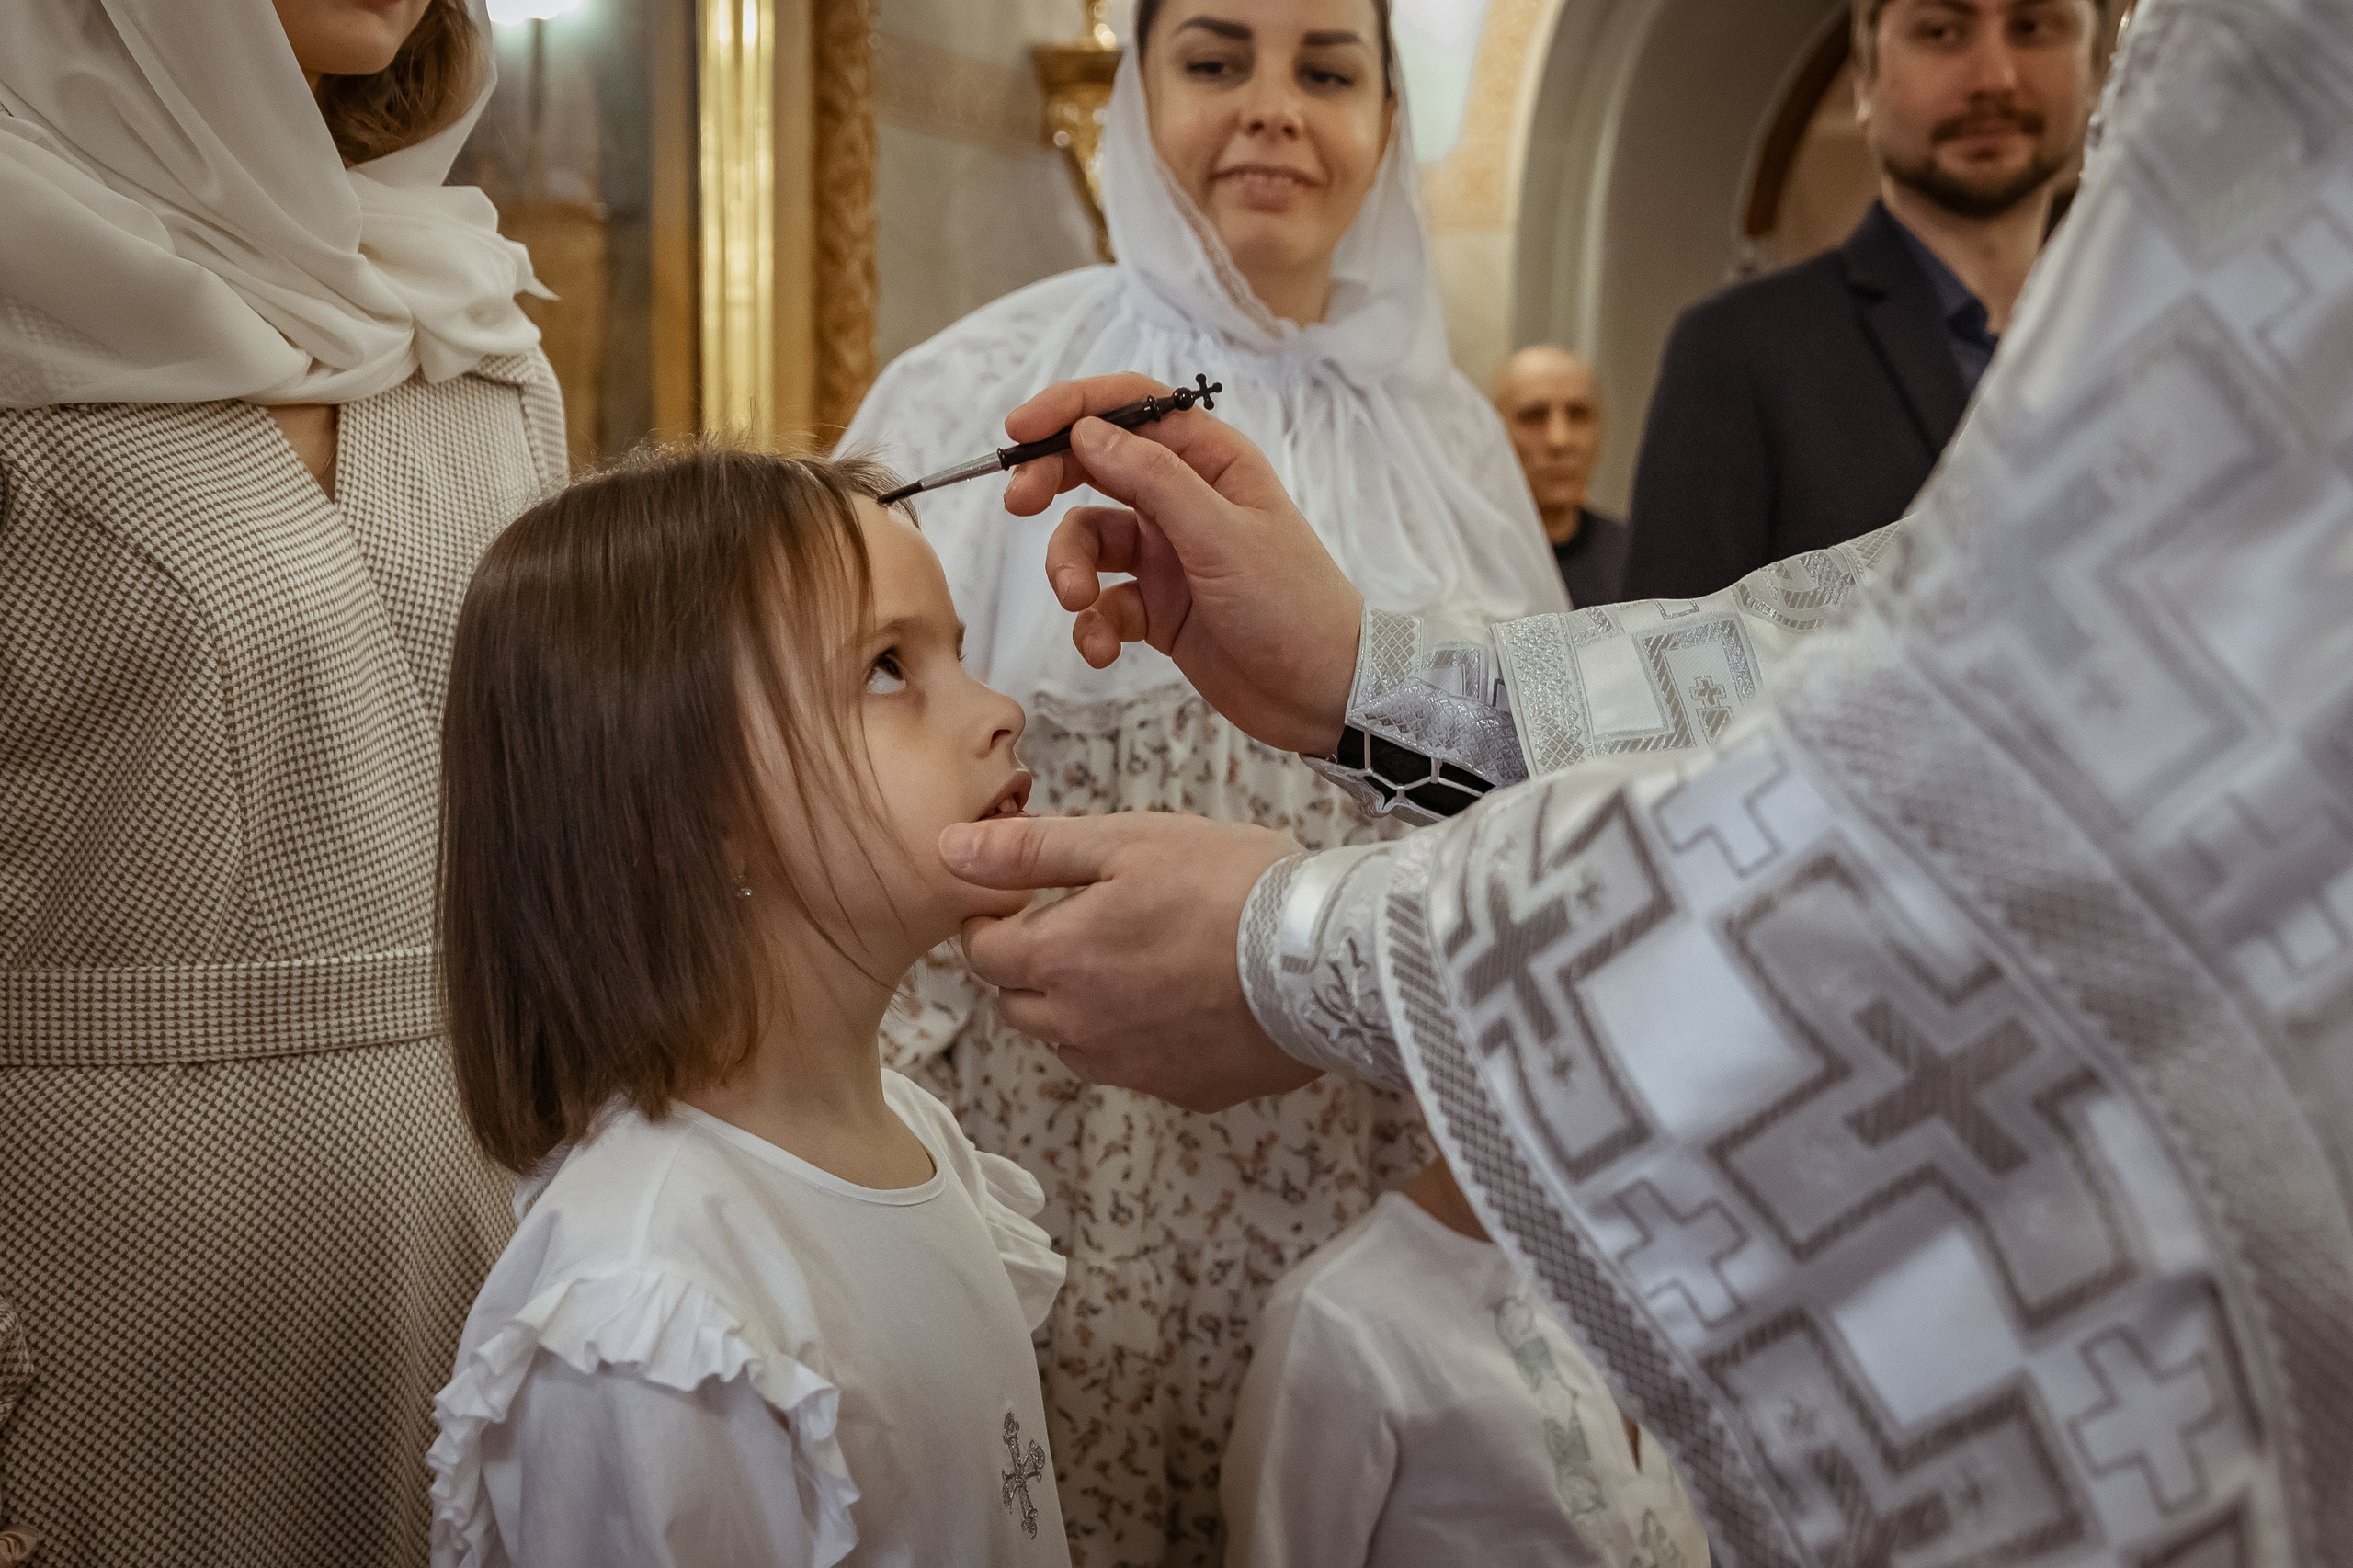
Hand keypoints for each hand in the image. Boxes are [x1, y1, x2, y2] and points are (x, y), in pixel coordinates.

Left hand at [941, 812, 1321, 1112]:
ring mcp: (1130, 1067)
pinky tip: (1179, 999)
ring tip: (1134, 960)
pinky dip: (1135, 1037)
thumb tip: (946, 850)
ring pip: (1069, 1041)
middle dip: (1029, 966)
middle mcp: (1080, 1026)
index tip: (1022, 899)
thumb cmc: (1228, 883)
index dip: (991, 920)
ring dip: (1078, 1007)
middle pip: (1016, 1003)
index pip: (981, 952)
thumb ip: (1029, 851)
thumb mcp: (1125, 841)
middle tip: (1080, 924)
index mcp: (1057, 959)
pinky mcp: (1182, 1091)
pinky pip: (1130, 1067)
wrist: (1326, 956)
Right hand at [1000, 374, 1360, 756]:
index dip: (1072, 408)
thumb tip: (1089, 431)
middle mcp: (1185, 500)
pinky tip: (1102, 650)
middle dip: (1052, 481)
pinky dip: (1092, 624)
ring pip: (1089, 540)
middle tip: (1017, 502)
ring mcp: (1168, 555)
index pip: (1132, 408)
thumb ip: (1153, 480)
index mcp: (1212, 462)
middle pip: (1096, 467)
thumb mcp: (1221, 535)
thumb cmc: (1293, 605)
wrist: (1323, 694)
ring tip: (1078, 603)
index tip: (1021, 427)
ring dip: (1069, 569)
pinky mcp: (1157, 608)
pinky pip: (1102, 602)